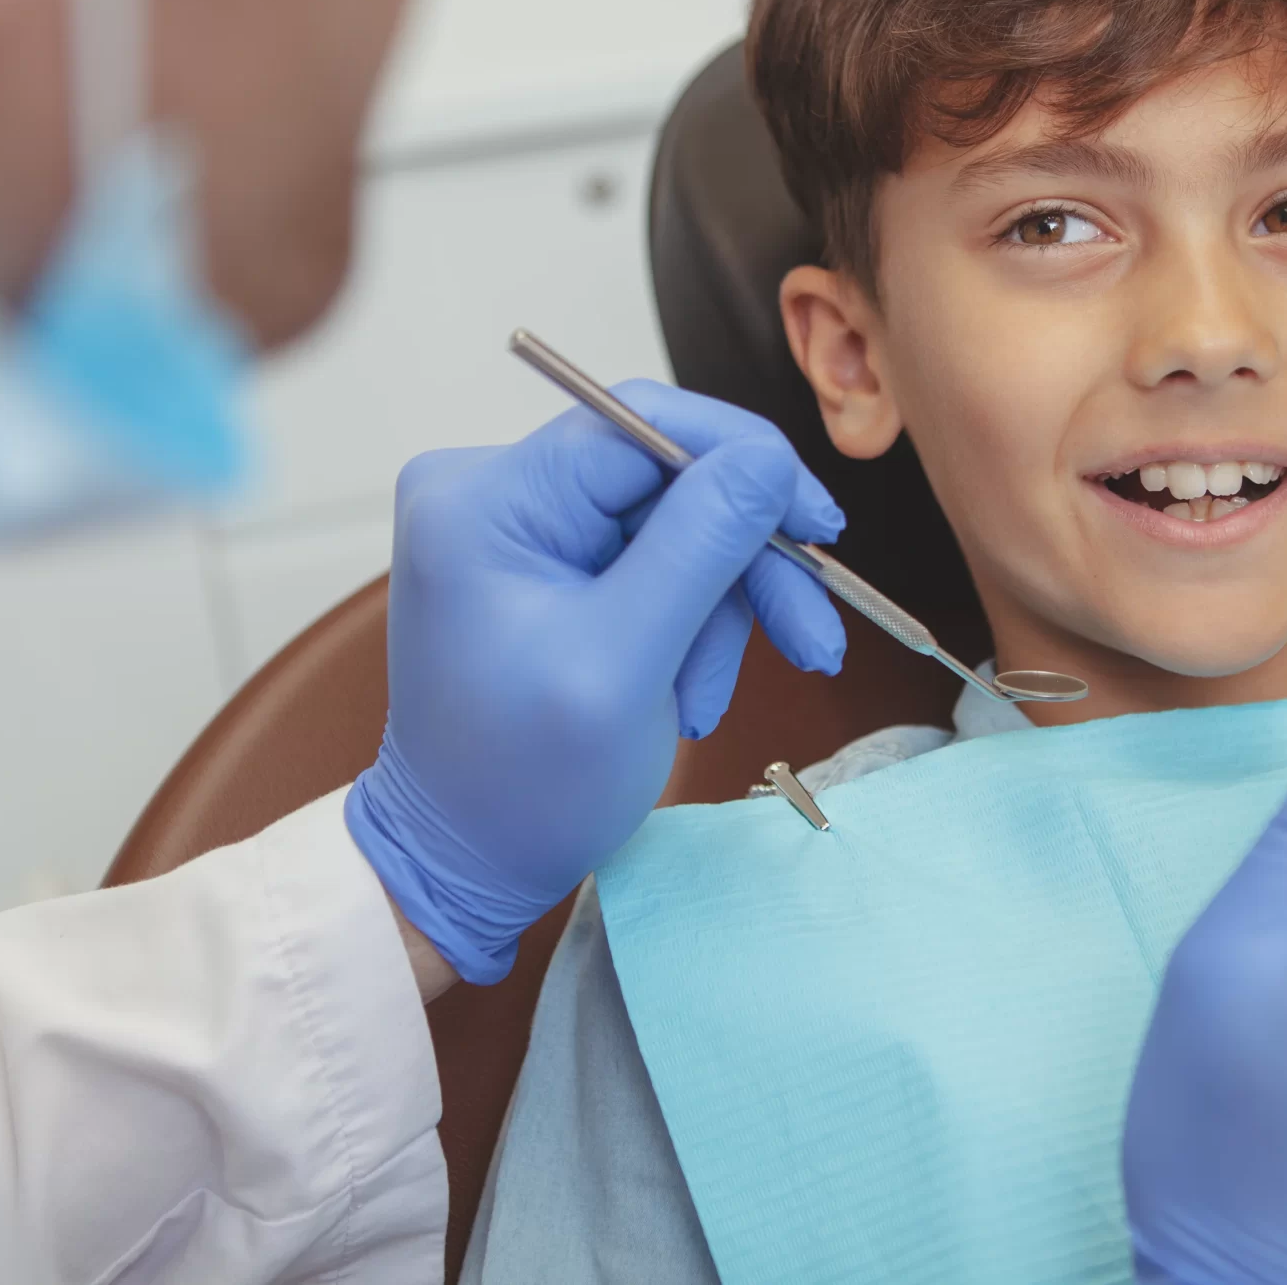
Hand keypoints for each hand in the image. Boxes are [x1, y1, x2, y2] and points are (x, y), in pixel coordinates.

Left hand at [345, 382, 846, 985]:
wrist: (466, 861)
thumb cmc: (525, 784)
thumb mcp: (625, 663)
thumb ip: (700, 547)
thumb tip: (769, 456)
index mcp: (487, 498)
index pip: (643, 425)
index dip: (745, 464)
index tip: (819, 524)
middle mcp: (493, 491)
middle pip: (668, 479)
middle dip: (744, 562)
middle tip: (812, 636)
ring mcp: (520, 527)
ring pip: (674, 525)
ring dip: (719, 612)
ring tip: (710, 698)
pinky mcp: (547, 564)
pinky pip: (654, 562)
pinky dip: (690, 625)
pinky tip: (689, 690)